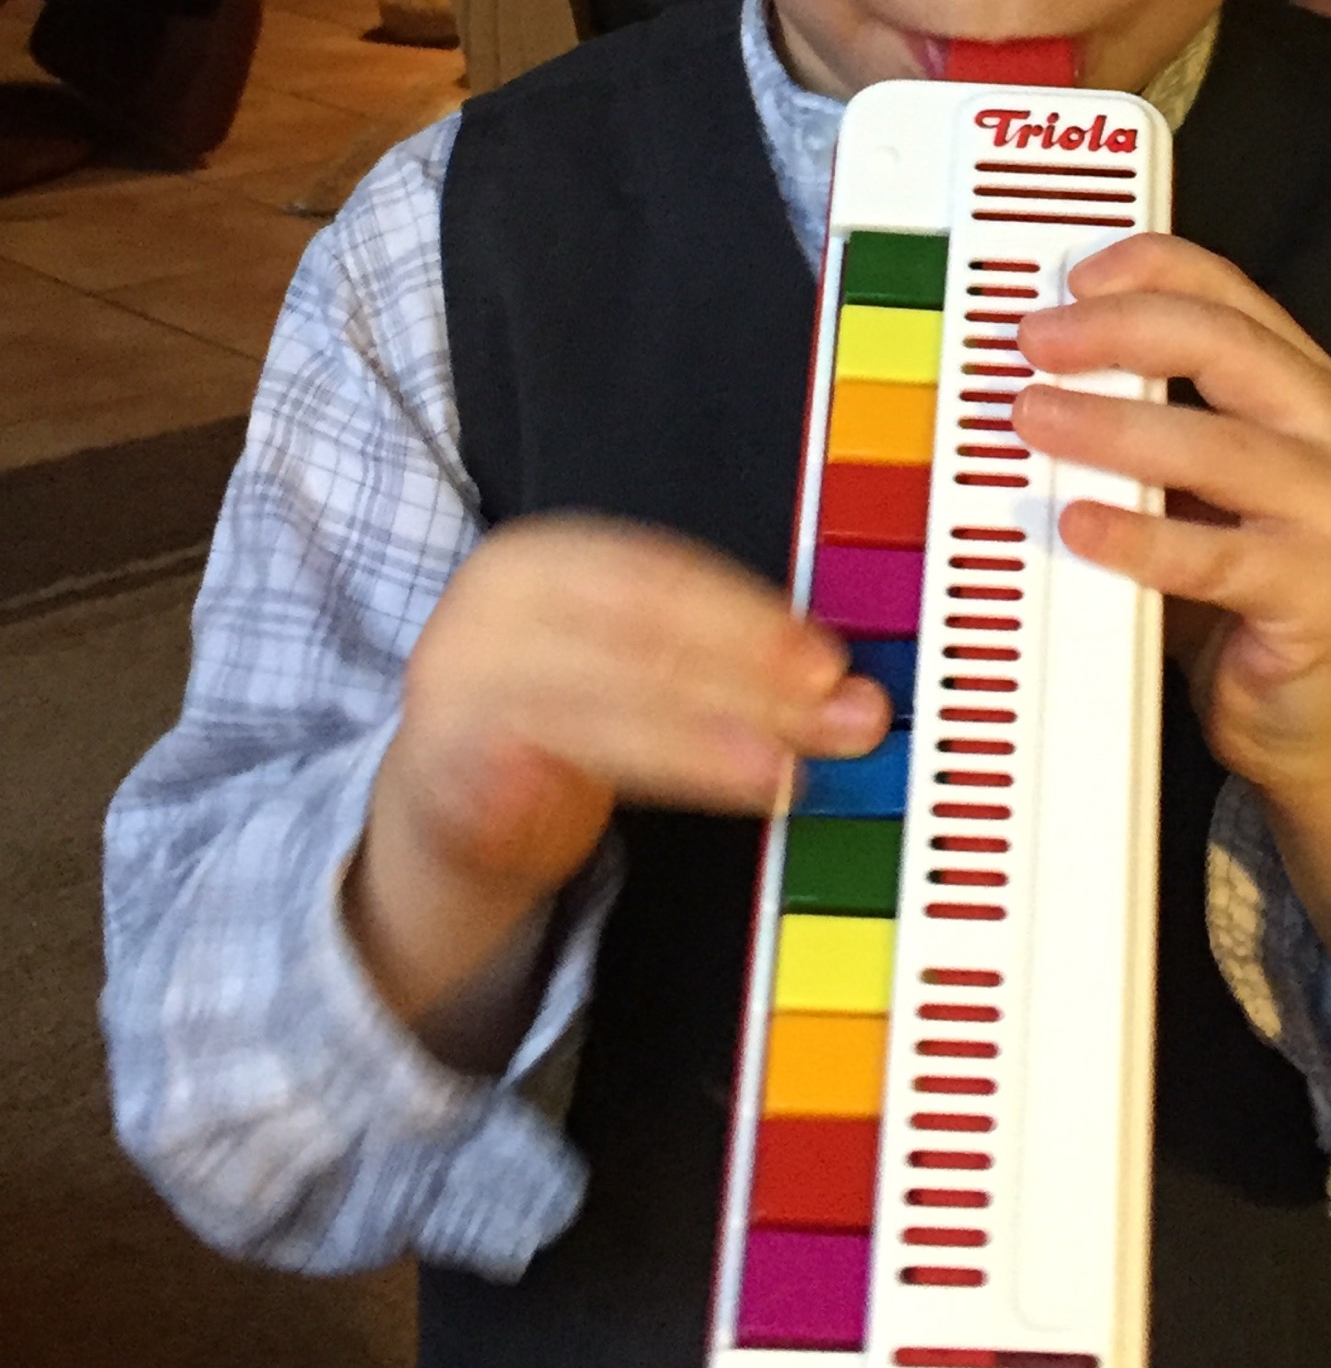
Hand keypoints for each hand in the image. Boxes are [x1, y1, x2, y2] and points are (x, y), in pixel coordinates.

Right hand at [349, 516, 887, 1050]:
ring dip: (692, 747)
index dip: (749, 619)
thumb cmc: (558, 716)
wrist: (437, 796)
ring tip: (773, 775)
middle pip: (636, 638)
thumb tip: (858, 704)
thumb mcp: (638, 672)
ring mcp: (457, 685)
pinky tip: (593, 811)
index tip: (824, 664)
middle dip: (746, 683)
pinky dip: (550, 796)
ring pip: (589, 711)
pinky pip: (504, 782)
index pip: (661, 576)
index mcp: (549, 557)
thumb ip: (734, 675)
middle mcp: (496, 605)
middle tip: (829, 723)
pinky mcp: (435, 770)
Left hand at [1013, 236, 1330, 986]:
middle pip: (1229, 347)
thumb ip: (1166, 418)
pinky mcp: (1323, 597)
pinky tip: (1078, 524)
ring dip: (1110, 425)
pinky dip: (1137, 536)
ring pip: (1217, 446)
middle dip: (1120, 330)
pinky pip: (1213, 556)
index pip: (1237, 296)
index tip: (1074, 276)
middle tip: (1036, 342)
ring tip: (1033, 417)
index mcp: (1321, 393)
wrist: (1328, 717)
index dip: (1152, 270)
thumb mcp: (1216, 486)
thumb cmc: (1255, 588)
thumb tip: (1051, 361)